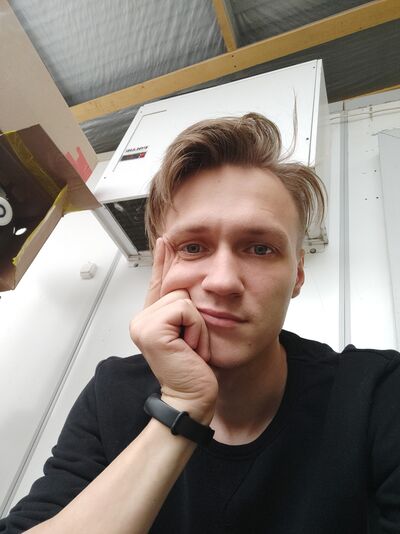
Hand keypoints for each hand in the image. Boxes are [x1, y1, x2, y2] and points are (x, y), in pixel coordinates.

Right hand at [130, 238, 217, 422]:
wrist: (193, 398)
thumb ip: (184, 306)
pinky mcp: (151, 330)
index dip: (163, 261)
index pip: (158, 283)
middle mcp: (141, 319)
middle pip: (178, 287)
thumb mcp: (192, 331)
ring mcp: (142, 324)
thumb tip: (187, 282)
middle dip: (195, 315)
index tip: (166, 240)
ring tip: (191, 347)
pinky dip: (196, 329)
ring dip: (197, 325)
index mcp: (150, 318)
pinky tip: (190, 349)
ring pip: (183, 297)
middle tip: (191, 343)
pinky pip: (185, 309)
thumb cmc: (195, 369)